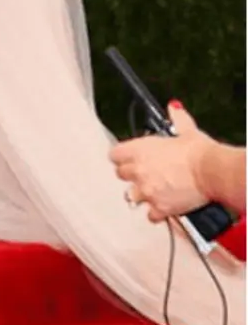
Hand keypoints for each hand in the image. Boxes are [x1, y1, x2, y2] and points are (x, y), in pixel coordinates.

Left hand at [110, 105, 209, 221]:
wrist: (210, 171)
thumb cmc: (198, 152)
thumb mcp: (186, 130)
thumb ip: (176, 119)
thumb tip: (174, 109)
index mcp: (140, 150)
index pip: (114, 155)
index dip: (122, 156)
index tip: (127, 158)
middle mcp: (138, 171)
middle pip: (120, 175)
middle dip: (131, 175)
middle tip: (145, 174)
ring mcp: (147, 191)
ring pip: (131, 196)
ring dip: (140, 195)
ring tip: (153, 191)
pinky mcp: (159, 208)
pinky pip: (150, 215)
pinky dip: (157, 214)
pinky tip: (164, 208)